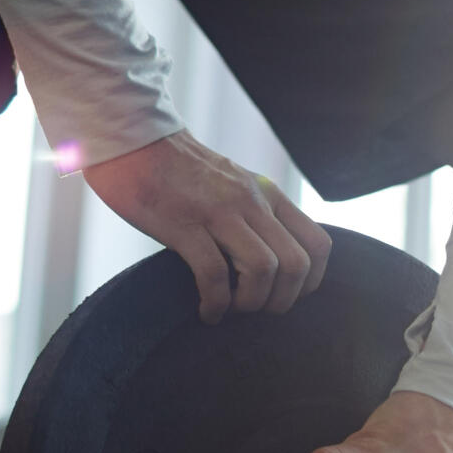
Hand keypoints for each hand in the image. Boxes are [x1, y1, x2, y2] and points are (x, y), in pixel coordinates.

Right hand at [83, 131, 331, 321]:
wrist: (133, 142)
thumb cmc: (179, 171)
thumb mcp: (234, 184)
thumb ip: (256, 213)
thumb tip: (270, 259)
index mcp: (268, 194)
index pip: (318, 244)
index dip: (310, 282)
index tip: (285, 294)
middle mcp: (251, 201)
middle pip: (296, 265)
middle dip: (282, 301)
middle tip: (256, 309)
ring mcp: (219, 212)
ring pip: (263, 271)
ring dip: (250, 303)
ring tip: (229, 309)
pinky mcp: (183, 224)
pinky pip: (214, 274)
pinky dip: (215, 303)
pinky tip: (206, 311)